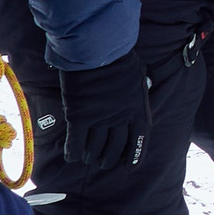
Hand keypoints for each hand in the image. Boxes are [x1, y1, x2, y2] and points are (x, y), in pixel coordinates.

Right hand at [53, 52, 149, 168]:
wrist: (96, 49)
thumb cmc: (117, 56)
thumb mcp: (137, 72)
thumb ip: (138, 86)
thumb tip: (141, 87)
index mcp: (137, 107)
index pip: (139, 138)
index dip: (135, 154)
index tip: (129, 166)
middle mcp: (120, 117)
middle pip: (115, 147)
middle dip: (109, 159)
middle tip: (104, 163)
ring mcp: (99, 118)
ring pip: (95, 148)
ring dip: (92, 157)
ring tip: (89, 159)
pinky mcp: (79, 116)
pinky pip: (75, 142)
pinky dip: (73, 152)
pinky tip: (72, 157)